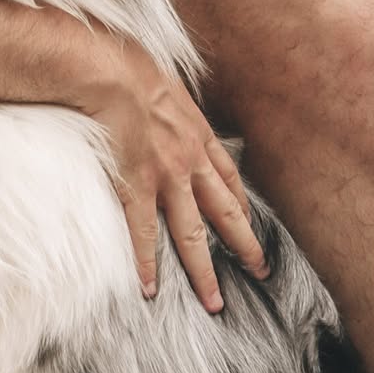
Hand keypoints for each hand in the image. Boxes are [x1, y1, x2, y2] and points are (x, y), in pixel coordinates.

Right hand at [84, 48, 268, 312]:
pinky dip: (148, 263)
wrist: (114, 73)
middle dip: (245, 246)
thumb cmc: (136, 71)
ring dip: (204, 270)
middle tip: (259, 272)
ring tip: (214, 302)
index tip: (249, 226)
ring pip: (192, 235)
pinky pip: (144, 234)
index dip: (242, 206)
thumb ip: (177, 107)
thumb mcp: (171, 86)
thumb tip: (171, 105)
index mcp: (200, 138)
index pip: (229, 181)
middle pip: (225, 214)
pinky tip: (150, 288)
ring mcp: (166, 179)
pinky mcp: (137, 187)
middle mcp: (191, 163)